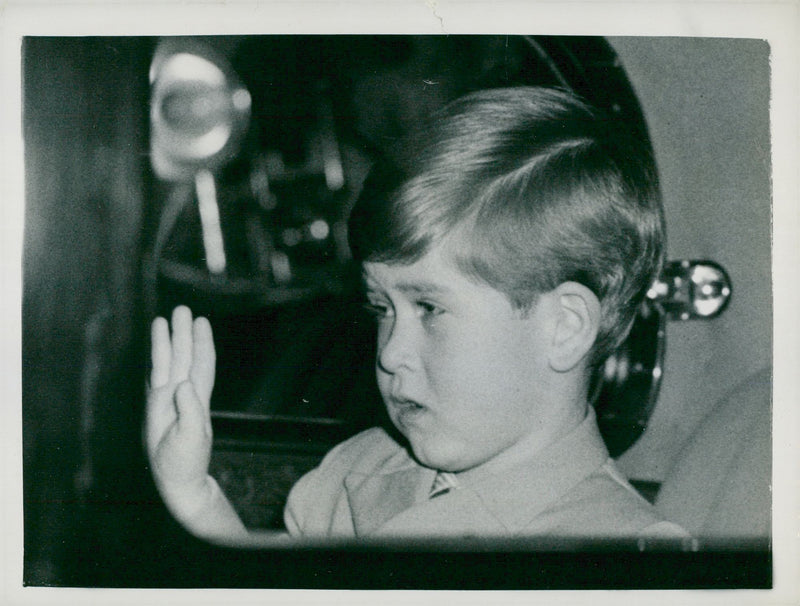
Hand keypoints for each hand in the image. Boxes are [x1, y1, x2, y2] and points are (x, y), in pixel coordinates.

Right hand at [145, 306, 216, 522]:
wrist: (177, 478)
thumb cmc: (188, 460)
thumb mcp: (191, 437)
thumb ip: (190, 412)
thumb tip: (183, 385)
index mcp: (197, 398)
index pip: (201, 363)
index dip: (202, 343)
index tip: (201, 322)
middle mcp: (184, 393)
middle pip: (184, 356)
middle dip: (183, 333)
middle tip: (182, 309)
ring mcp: (169, 398)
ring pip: (167, 363)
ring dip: (166, 342)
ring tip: (163, 319)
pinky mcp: (155, 406)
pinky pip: (153, 377)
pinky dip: (154, 360)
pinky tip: (154, 346)